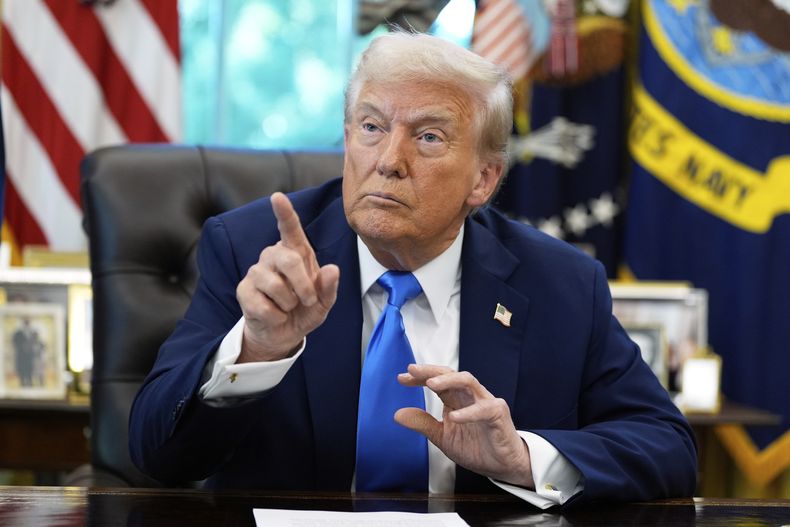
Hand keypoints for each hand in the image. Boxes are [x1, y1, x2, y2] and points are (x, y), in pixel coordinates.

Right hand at [236, 192, 338, 361]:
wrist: (283, 334)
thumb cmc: (304, 310)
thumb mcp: (324, 302)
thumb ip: (329, 287)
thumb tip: (333, 269)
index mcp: (296, 253)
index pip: (290, 229)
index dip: (285, 213)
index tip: (277, 197)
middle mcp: (273, 256)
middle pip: (288, 259)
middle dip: (304, 285)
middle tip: (308, 301)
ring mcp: (256, 272)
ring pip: (275, 285)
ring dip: (289, 304)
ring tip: (288, 307)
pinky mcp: (243, 290)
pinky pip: (263, 305)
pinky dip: (276, 316)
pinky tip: (275, 315)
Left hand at [395, 364, 534, 488]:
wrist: (501, 466)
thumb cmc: (475, 447)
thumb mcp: (442, 436)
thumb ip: (423, 423)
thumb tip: (397, 414)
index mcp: (456, 399)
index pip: (437, 381)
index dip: (419, 377)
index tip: (401, 378)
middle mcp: (470, 396)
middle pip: (450, 374)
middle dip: (431, 371)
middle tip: (412, 370)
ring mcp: (485, 402)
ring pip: (468, 381)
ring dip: (449, 381)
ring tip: (431, 384)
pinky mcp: (498, 414)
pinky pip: (484, 408)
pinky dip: (468, 412)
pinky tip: (454, 417)